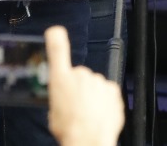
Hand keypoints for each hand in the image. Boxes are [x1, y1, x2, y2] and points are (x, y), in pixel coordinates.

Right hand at [46, 26, 124, 145]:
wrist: (88, 139)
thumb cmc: (69, 129)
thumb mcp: (53, 111)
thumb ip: (60, 96)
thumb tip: (64, 97)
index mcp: (60, 79)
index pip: (57, 50)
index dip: (56, 38)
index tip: (55, 31)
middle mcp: (80, 75)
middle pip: (80, 76)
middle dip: (79, 88)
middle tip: (76, 106)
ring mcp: (98, 80)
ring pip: (94, 85)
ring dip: (92, 96)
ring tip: (88, 113)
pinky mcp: (112, 88)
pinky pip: (107, 92)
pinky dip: (104, 101)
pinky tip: (99, 113)